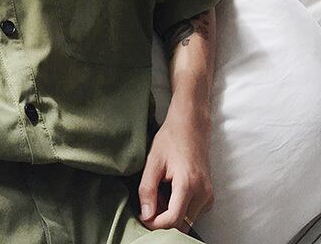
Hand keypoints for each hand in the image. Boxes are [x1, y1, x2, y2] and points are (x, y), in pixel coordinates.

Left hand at [137, 104, 214, 234]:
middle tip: (148, 204)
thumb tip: (146, 215)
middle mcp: (203, 194)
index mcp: (188, 185)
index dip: (155, 224)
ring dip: (170, 214)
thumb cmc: (171, 139)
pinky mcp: (208, 196)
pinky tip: (168, 191)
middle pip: (182, 224)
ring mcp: (208, 196)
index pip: (173, 220)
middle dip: (162, 221)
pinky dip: (178, 208)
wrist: (191, 126)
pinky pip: (192, 212)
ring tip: (158, 192)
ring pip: (187, 220)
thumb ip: (147, 190)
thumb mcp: (153, 161)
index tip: (143, 217)